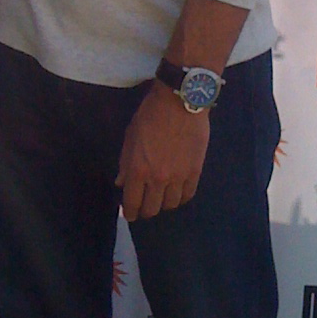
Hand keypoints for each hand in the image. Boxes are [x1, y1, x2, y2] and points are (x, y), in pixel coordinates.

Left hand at [116, 83, 209, 219]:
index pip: (132, 202)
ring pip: (171, 204)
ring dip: (164, 204)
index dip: (129, 212)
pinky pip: (188, 195)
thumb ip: (125, 162)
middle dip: (145, 211)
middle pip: (152, 208)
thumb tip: (121, 182)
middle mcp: (158, 178)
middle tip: (144, 208)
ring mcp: (178, 177)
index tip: (129, 214)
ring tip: (161, 199)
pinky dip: (181, 198)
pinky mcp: (195, 172)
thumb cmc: (150, 115)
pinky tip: (177, 194)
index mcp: (138, 169)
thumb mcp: (130, 136)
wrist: (180, 102)